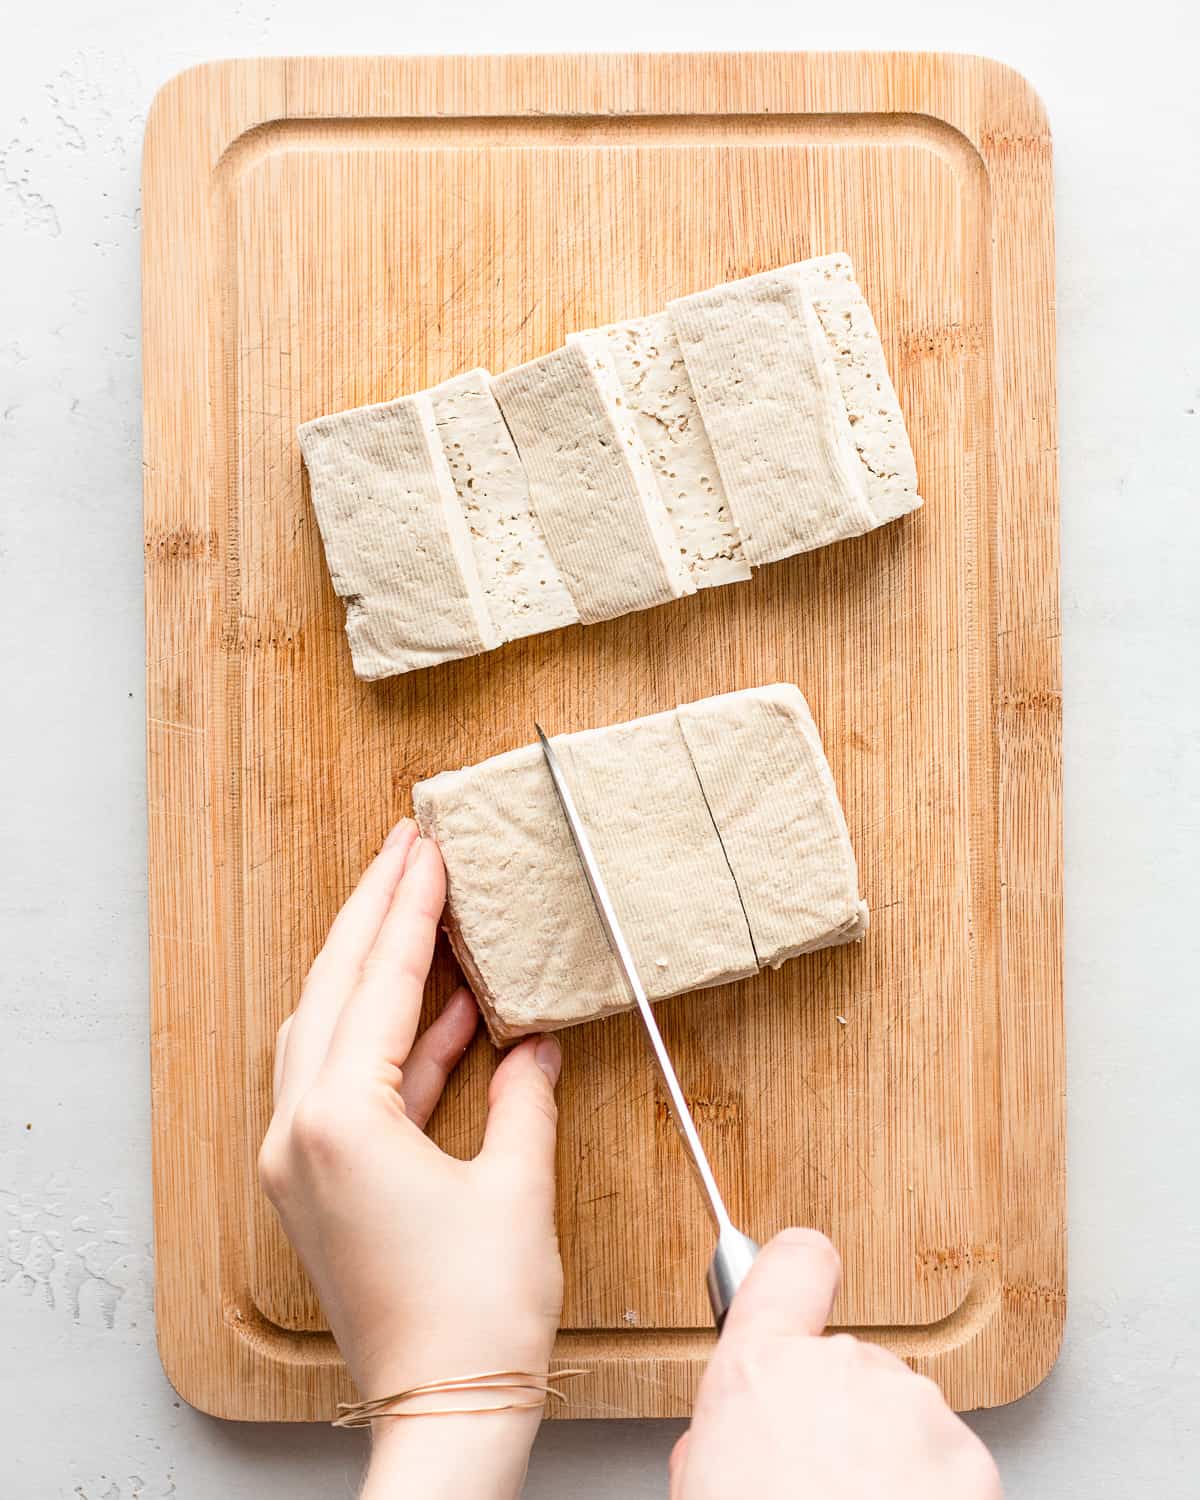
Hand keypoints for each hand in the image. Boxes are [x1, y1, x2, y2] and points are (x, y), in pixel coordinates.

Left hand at [258, 820, 563, 1498]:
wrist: (444, 1413)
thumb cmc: (476, 1319)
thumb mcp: (516, 1190)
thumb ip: (523, 1099)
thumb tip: (531, 1047)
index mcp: (339, 1121)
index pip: (379, 984)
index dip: (409, 910)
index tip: (428, 849)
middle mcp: (300, 1131)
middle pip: (334, 989)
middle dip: (373, 912)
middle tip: (407, 848)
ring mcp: (301, 1157)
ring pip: (329, 1028)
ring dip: (375, 969)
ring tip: (418, 911)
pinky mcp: (319, 1181)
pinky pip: (347, 1080)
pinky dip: (392, 1040)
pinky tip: (443, 1013)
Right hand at [670, 1229, 1001, 1498]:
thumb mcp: (701, 1485)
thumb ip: (723, 1435)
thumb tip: (738, 1440)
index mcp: (763, 1368)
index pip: (792, 1263)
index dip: (797, 1272)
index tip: (804, 1278)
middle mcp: (844, 1368)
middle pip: (847, 1367)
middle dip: (839, 1417)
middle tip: (816, 1484)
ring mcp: (913, 1409)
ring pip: (902, 1418)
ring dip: (888, 1460)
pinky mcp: (972, 1460)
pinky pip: (947, 1464)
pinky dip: (933, 1495)